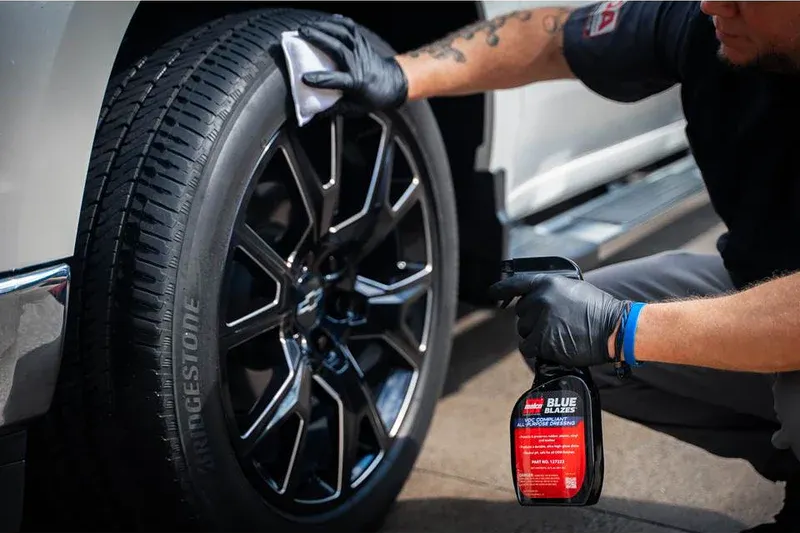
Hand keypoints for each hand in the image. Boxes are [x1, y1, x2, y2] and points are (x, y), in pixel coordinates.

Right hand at [297, 15, 408, 114]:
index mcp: (355, 83)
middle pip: (337, 48)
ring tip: (307, 25)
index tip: (304, 78)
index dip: (320, 79)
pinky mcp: (362, 40)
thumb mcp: (353, 108)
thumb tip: (312, 112)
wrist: (392, 83)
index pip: (336, 81)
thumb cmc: (372, 97)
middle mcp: (358, 64)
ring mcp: (361, 49)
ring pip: (343, 33)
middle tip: (301, 33)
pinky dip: (335, 21)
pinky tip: (323, 20)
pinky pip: (349, 26)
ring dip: (323, 26)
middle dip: (318, 38)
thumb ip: (333, 108)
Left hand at [488, 274, 628, 366]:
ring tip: (558, 334)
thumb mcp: (573, 289)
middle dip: (532, 319)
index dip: (501, 289)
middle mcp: (540, 300)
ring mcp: (541, 321)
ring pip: (523, 331)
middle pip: (521, 313)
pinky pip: (528, 347)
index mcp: (547, 284)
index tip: (492, 293)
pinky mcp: (544, 341)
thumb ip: (551, 292)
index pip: (516, 284)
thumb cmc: (598, 310)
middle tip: (554, 324)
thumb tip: (535, 299)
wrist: (614, 328)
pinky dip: (536, 350)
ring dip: (535, 335)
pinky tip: (552, 347)